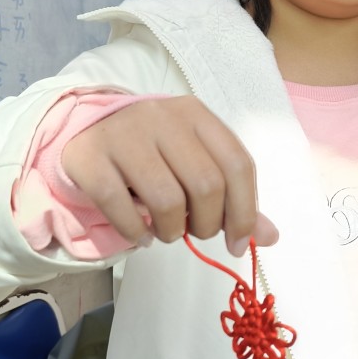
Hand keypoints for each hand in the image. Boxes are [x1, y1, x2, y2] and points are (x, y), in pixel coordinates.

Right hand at [62, 96, 277, 256]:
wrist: (87, 130)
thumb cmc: (154, 153)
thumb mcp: (196, 163)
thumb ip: (233, 197)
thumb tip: (269, 238)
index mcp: (197, 115)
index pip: (238, 164)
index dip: (244, 212)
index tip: (237, 243)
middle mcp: (163, 118)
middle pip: (206, 185)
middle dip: (207, 224)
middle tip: (195, 232)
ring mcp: (124, 134)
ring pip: (166, 199)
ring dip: (172, 231)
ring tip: (166, 231)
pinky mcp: (90, 156)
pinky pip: (120, 206)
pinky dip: (136, 232)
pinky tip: (140, 234)